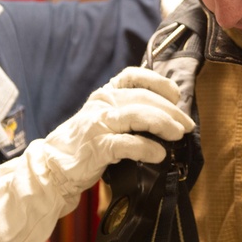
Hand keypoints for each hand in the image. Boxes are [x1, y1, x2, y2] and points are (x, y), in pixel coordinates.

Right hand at [43, 67, 194, 193]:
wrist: (54, 167)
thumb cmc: (85, 143)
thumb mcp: (104, 118)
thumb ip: (128, 111)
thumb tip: (168, 114)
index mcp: (105, 94)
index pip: (134, 75)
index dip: (158, 82)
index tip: (176, 94)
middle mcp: (102, 103)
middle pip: (143, 97)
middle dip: (171, 110)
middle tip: (187, 124)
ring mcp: (98, 124)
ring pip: (138, 115)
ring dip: (163, 123)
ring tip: (178, 134)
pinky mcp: (97, 146)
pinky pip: (128, 144)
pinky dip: (147, 148)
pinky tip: (159, 154)